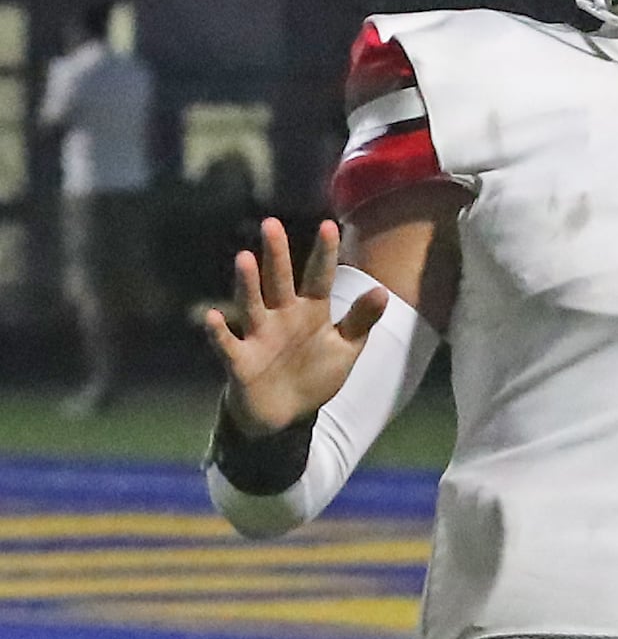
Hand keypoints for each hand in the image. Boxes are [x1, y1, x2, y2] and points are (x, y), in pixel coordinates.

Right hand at [205, 217, 387, 436]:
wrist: (286, 414)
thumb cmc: (315, 374)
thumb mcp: (345, 349)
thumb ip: (361, 321)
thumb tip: (383, 292)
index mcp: (312, 311)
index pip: (319, 277)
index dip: (324, 253)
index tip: (329, 225)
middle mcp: (282, 317)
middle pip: (279, 281)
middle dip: (276, 255)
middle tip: (271, 224)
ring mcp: (259, 336)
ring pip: (252, 305)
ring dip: (247, 284)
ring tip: (244, 259)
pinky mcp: (240, 362)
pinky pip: (228, 345)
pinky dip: (219, 333)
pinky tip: (213, 317)